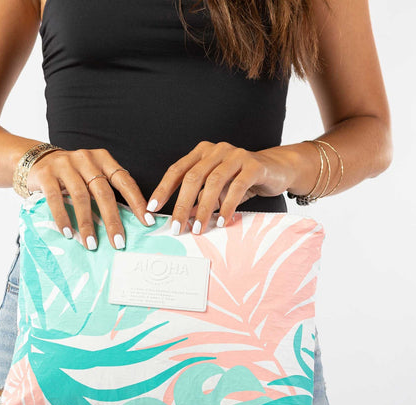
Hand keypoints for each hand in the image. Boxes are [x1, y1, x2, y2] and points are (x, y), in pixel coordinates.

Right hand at [26, 148, 155, 249]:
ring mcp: (65, 165)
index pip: (124, 181)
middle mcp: (86, 159)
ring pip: (80, 197)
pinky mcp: (46, 174)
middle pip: (103, 192)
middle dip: (112, 220)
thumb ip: (106, 191)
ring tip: (91, 244)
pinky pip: (56, 199)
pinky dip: (63, 218)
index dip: (137, 202)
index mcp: (103, 159)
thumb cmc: (73, 175)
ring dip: (86, 224)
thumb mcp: (92, 176)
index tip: (147, 222)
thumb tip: (127, 223)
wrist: (37, 160)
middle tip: (119, 242)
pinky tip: (68, 233)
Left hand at [146, 141, 295, 234]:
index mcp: (201, 153)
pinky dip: (227, 205)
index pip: (177, 171)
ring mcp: (235, 155)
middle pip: (192, 177)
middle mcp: (216, 150)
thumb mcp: (217, 190)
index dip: (163, 190)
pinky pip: (237, 186)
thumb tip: (183, 219)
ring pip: (213, 182)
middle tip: (176, 227)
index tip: (152, 209)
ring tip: (198, 229)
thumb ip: (200, 200)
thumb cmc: (241, 180)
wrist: (277, 169)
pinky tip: (221, 220)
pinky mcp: (254, 164)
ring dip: (204, 208)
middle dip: (182, 205)